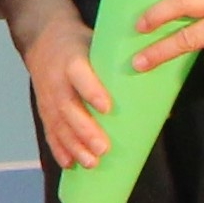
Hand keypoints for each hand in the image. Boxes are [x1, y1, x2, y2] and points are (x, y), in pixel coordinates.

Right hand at [15, 7, 114, 166]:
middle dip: (85, 130)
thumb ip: (120, 66)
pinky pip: (50, 131)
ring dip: (74, 146)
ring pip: (58, 124)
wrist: (43, 38)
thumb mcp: (98, 44)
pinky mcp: (43, 109)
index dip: (92, 91)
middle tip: (103, 148)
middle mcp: (56, 80)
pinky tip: (70, 164)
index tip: (107, 108)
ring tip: (91, 163)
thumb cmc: (80, 44)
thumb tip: (160, 96)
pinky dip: (59, 149)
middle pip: (68, 107)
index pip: (79, 76)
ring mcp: (47, 97)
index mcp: (71, 60)